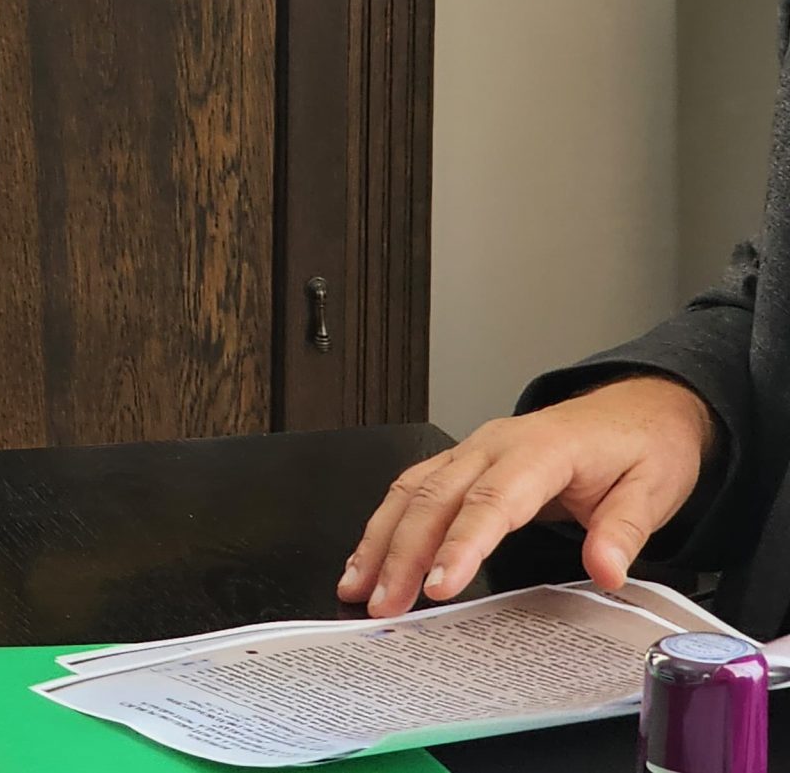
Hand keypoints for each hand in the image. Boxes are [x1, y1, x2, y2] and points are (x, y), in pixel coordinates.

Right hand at [338, 375, 716, 616]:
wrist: (637, 409)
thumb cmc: (641, 447)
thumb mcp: (654, 489)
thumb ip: (624, 530)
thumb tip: (606, 570)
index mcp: (542, 451)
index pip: (491, 501)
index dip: (460, 545)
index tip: (438, 586)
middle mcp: (495, 446)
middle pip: (434, 499)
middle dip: (401, 554)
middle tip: (385, 604)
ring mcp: (473, 450)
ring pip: (411, 491)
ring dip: (380, 541)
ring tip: (358, 587)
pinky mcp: (462, 461)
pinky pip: (412, 487)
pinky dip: (385, 524)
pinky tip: (369, 555)